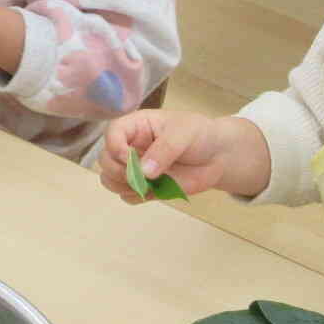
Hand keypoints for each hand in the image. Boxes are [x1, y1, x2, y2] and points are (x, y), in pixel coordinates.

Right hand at [98, 110, 265, 202]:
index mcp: (136, 126)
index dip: (115, 147)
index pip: (112, 133)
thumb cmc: (199, 135)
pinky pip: (127, 196)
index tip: (130, 159)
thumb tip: (144, 172)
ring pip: (110, 180)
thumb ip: (165, 150)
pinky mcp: (144, 187)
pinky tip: (153, 192)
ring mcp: (136, 168)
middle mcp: (130, 146)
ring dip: (123, 186)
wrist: (217, 156)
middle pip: (105, 160)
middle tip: (143, 177)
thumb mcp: (184, 133)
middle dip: (118, 171)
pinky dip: (135, 197)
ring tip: (148, 186)